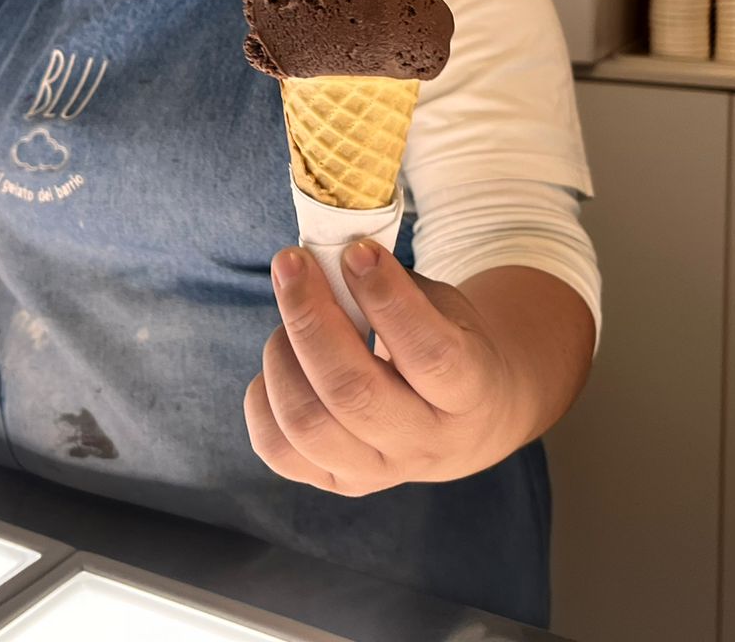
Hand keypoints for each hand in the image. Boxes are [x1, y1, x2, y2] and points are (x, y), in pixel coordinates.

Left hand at [243, 239, 531, 495]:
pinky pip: (277, 449)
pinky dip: (264, 397)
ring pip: (306, 424)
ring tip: (290, 318)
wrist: (466, 420)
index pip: (429, 354)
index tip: (356, 253)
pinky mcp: (338, 482)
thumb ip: (395, 285)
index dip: (386, 299)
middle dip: (311, 318)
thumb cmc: (451, 344)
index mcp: (471, 391)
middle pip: (352, 393)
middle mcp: (425, 442)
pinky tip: (283, 363)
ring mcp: (378, 472)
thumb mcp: (447, 308)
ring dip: (283, 355)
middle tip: (291, 264)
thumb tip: (327, 260)